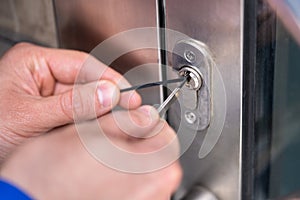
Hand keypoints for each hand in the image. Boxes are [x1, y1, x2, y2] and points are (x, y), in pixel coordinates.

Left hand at [0, 43, 140, 161]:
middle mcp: (43, 76)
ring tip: (116, 123)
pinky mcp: (53, 112)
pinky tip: (99, 129)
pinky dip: (90, 123)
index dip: (109, 79)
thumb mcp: (30, 116)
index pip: (83, 64)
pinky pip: (79, 114)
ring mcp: (49, 95)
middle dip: (107, 98)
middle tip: (128, 111)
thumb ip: (72, 105)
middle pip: (87, 82)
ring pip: (86, 100)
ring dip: (99, 112)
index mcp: (34, 62)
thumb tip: (108, 94)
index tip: (128, 95)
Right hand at [0, 105, 181, 199]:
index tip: (131, 120)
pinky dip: (121, 177)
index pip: (165, 132)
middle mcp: (156, 192)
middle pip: (155, 153)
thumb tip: (145, 115)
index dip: (144, 121)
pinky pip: (134, 187)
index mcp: (155, 167)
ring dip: (126, 159)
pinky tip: (99, 174)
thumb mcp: (92, 131)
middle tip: (110, 138)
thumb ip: (126, 120)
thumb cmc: (53, 176)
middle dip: (135, 140)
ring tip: (100, 158)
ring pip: (143, 170)